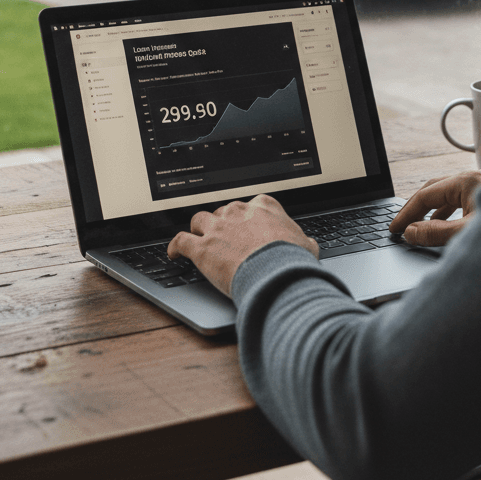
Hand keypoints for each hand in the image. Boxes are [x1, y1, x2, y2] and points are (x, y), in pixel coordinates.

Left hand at [167, 193, 318, 295]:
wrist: (276, 274)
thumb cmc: (292, 260)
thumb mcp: (306, 245)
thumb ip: (301, 241)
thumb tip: (307, 245)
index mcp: (264, 207)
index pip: (251, 205)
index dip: (247, 218)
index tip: (247, 226)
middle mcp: (238, 212)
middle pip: (224, 212)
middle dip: (223, 224)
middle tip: (226, 240)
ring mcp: (218, 228)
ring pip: (200, 220)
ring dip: (198, 229)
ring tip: (198, 238)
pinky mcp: (202, 248)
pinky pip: (181, 241)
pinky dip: (175, 246)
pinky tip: (173, 253)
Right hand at [389, 168, 480, 246]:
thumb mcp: (466, 233)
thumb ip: (436, 233)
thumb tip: (410, 232)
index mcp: (467, 181)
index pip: (426, 195)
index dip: (407, 213)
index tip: (395, 229)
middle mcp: (475, 178)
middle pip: (435, 191)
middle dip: (416, 209)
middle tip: (401, 226)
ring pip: (449, 196)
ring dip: (431, 211)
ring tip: (418, 227)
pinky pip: (461, 201)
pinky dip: (447, 212)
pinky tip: (444, 224)